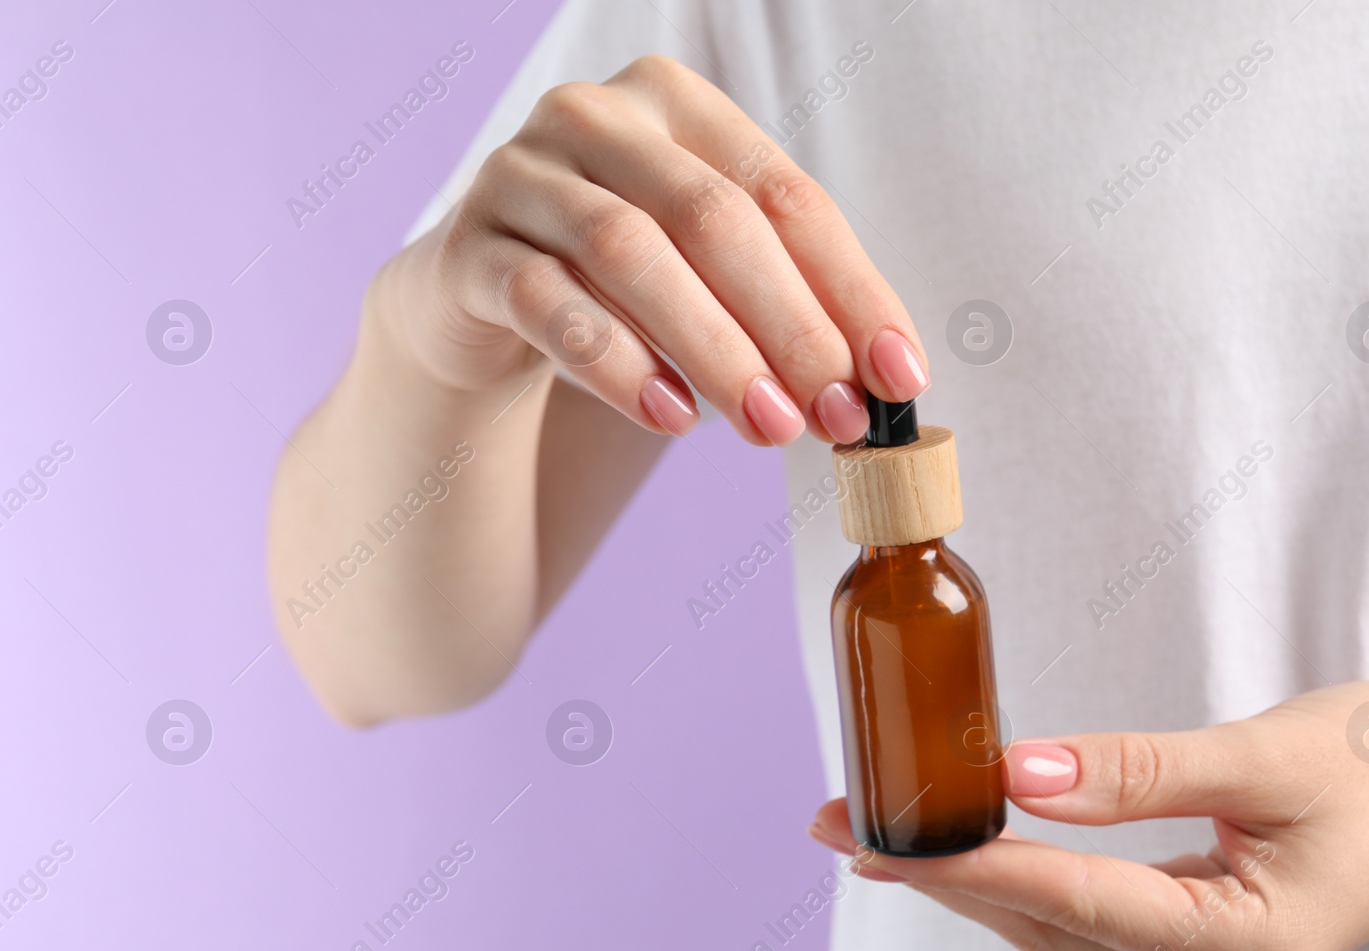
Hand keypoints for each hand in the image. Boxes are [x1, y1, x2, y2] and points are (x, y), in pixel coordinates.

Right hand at [373, 54, 929, 444]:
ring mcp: (521, 174)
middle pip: (713, 218)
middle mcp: (596, 117)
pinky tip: (672, 417)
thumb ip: (786, 307)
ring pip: (630, 251)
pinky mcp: (468, 248)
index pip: (786, 196)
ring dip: (713, 348)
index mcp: (677, 105)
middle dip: (790, 326)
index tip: (900, 378)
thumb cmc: (619, 287)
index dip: (852, 291)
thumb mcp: (708, 277)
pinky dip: (617, 364)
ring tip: (768, 426)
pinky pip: (547, 303)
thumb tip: (881, 385)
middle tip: (836, 415)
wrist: (474, 298)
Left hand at [808, 681, 1368, 950]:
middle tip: (845, 826)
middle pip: (1051, 926)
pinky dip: (1028, 881)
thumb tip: (1018, 775)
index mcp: (1247, 945)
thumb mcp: (1266, 754)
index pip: (1069, 904)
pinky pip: (1096, 918)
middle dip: (945, 876)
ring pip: (1065, 929)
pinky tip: (976, 848)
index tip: (875, 843)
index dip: (965, 870)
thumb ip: (1136, 771)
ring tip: (887, 833)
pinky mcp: (1210, 943)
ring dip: (975, 881)